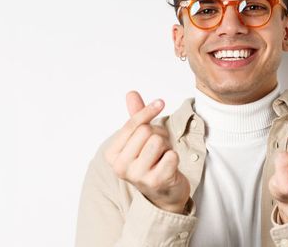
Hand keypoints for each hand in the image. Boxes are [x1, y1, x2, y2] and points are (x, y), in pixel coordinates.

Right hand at [104, 91, 190, 213]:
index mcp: (112, 155)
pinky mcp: (156, 182)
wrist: (164, 193)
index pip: (132, 124)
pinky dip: (174, 158)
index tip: (160, 102)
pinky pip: (171, 155)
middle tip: (159, 147)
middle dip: (158, 134)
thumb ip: (136, 118)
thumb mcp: (140, 140)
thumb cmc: (151, 162)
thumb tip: (131, 93)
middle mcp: (120, 167)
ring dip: (166, 146)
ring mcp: (137, 176)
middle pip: (146, 131)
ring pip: (159, 141)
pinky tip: (168, 167)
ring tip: (162, 157)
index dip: (147, 111)